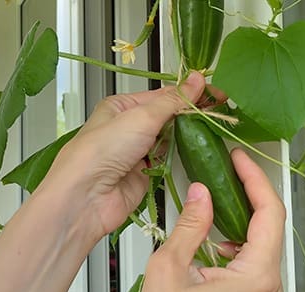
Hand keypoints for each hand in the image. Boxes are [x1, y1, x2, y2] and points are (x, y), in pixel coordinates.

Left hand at [38, 72, 226, 238]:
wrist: (85, 198)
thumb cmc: (100, 153)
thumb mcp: (141, 117)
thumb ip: (173, 100)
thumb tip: (195, 80)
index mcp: (120, 107)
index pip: (162, 95)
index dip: (189, 92)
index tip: (215, 93)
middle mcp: (126, 129)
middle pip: (167, 117)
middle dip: (190, 114)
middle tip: (219, 110)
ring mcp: (135, 153)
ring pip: (169, 140)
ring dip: (187, 136)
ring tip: (210, 129)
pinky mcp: (143, 176)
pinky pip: (167, 163)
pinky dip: (179, 158)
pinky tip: (194, 152)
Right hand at [139, 149, 284, 291]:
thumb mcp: (170, 268)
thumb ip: (190, 225)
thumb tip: (200, 193)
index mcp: (256, 276)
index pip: (269, 213)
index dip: (255, 179)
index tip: (239, 158)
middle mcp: (267, 285)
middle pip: (269, 224)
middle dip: (248, 191)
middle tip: (229, 167)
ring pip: (260, 240)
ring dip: (240, 214)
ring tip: (217, 193)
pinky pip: (251, 258)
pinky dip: (234, 237)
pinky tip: (213, 231)